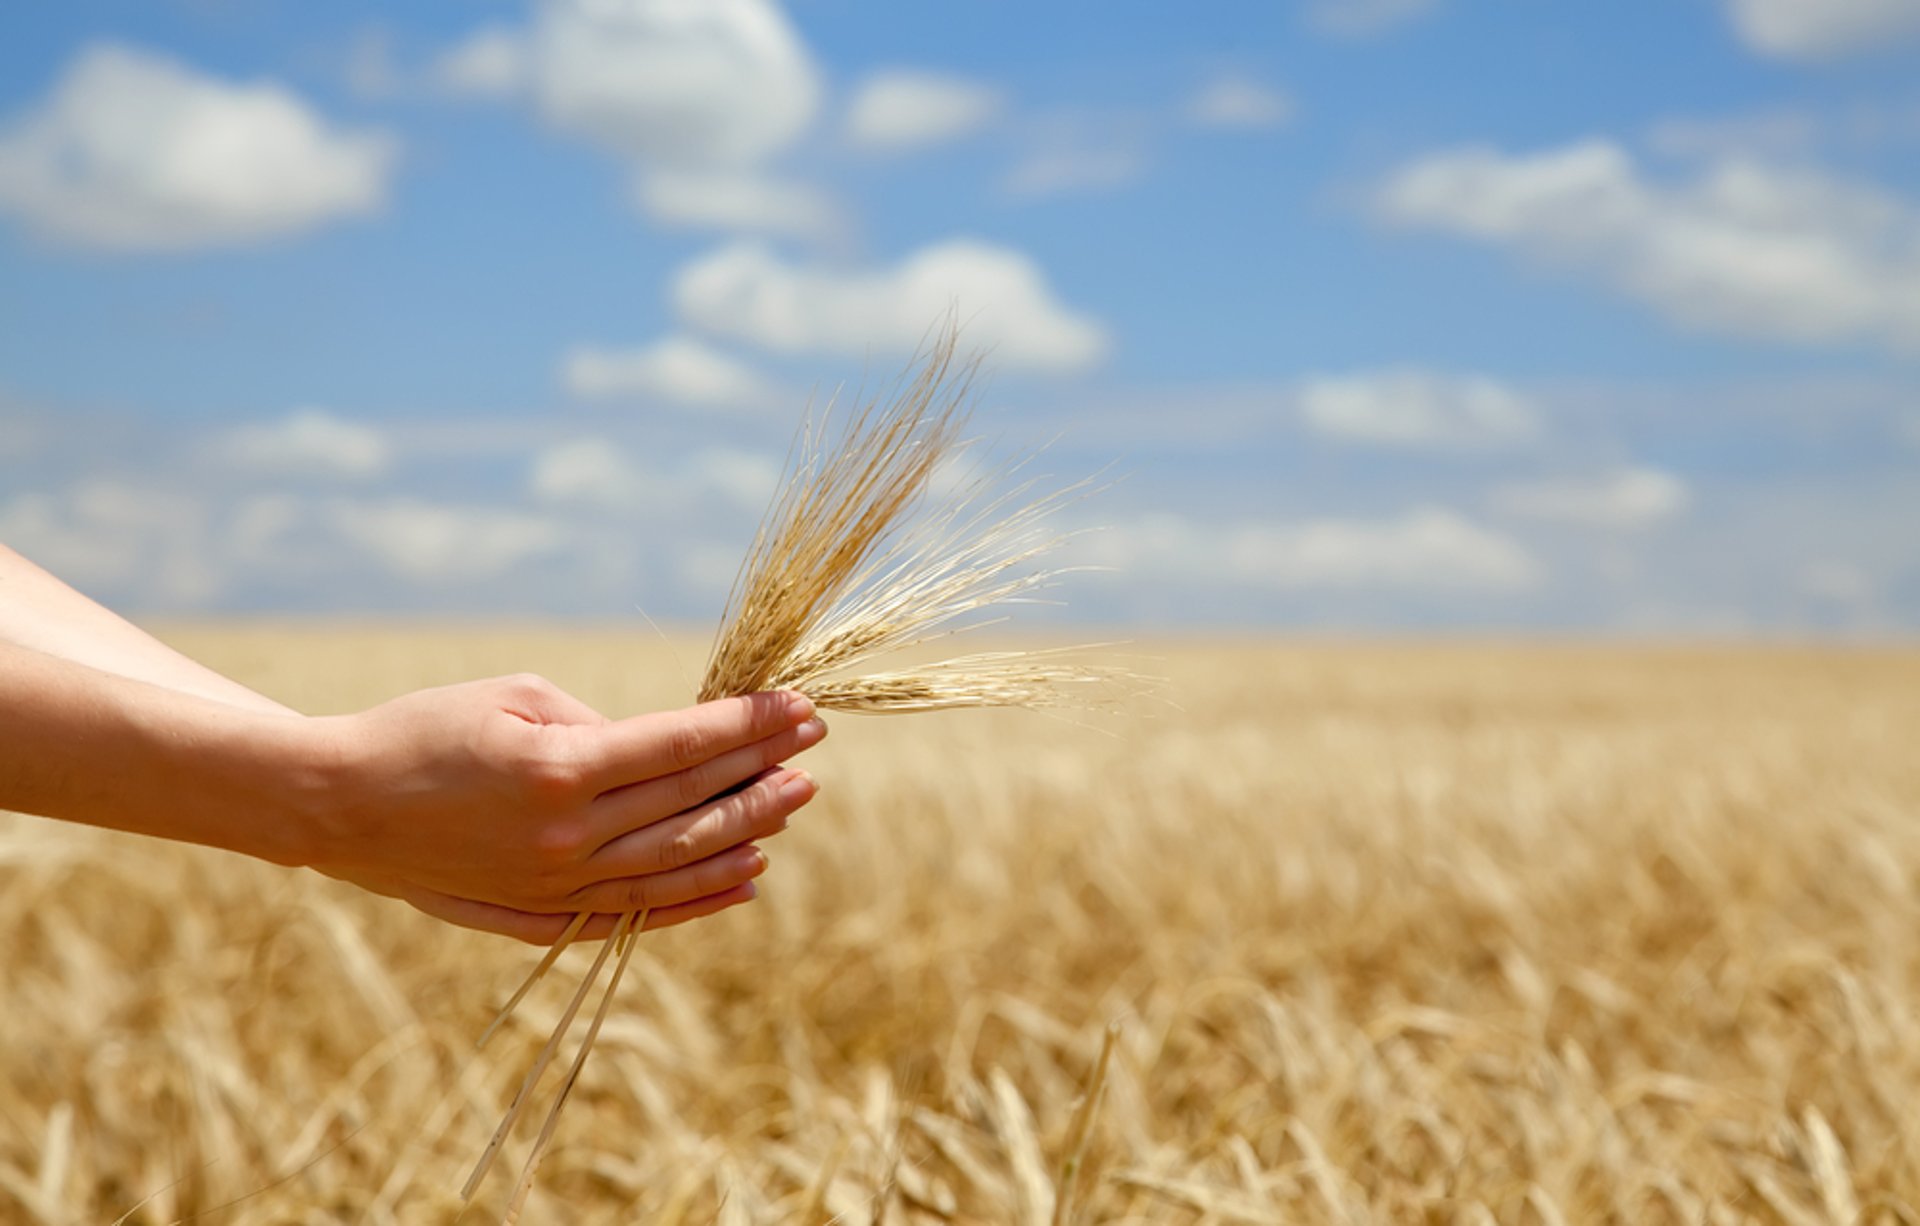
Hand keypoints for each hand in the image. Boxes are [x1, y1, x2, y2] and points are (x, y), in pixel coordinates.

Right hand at [302, 674, 825, 942]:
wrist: (337, 806)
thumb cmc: (425, 730)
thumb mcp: (513, 697)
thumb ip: (599, 725)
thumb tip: (672, 749)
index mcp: (561, 767)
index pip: (684, 746)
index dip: (749, 725)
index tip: (798, 708)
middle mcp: (567, 835)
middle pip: (692, 804)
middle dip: (761, 772)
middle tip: (812, 749)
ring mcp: (556, 883)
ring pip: (676, 864)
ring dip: (745, 834)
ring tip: (792, 805)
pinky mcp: (540, 913)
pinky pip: (638, 911)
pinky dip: (697, 899)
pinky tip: (746, 877)